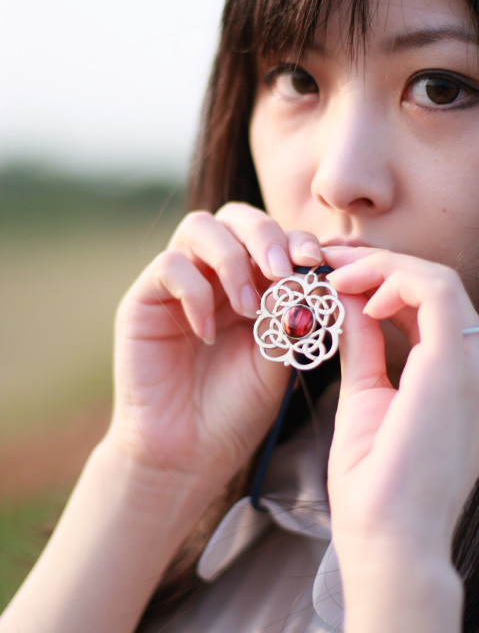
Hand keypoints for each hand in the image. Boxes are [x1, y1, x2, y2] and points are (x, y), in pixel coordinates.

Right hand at [108, 203, 323, 487]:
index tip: (314, 264)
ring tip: (246, 308)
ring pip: (199, 227)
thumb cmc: (237, 407)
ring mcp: (178, 283)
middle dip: (264, 236)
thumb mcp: (279, 356)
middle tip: (281, 270)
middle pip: (235, 217)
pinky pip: (169, 266)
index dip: (296, 240)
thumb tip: (317, 272)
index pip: (273, 237)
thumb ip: (294, 312)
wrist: (188, 452)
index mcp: (251, 283)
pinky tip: (207, 333)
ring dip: (231, 259)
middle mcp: (214, 274)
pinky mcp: (144, 299)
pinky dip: (194, 292)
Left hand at [324, 247, 478, 560]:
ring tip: (336, 277)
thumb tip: (348, 303)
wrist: (387, 539)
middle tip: (329, 260)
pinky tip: (358, 296)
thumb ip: (363, 346)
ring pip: (437, 280)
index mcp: (449, 376)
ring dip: (382, 267)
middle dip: (376, 264)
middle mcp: (468, 365)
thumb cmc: (375, 483)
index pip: (423, 307)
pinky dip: (395, 280)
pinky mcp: (454, 365)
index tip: (334, 275)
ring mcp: (468, 364)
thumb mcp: (366, 396)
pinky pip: (436, 292)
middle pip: (431, 286)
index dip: (380, 280)